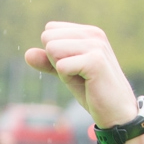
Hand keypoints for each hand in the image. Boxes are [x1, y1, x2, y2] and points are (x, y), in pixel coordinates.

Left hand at [23, 23, 142, 143]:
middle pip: (48, 39)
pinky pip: (61, 66)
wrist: (115, 112)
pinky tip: (87, 84)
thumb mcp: (66, 73)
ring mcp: (95, 46)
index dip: (54, 54)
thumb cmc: (92, 92)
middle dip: (56, 62)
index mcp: (88, 32)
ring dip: (63, 71)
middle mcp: (93, 34)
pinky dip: (68, 79)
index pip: (49, 31)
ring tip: (83, 79)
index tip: (74, 67)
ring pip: (52, 50)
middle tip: (78, 75)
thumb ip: (48, 62)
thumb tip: (27, 53)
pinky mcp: (95, 61)